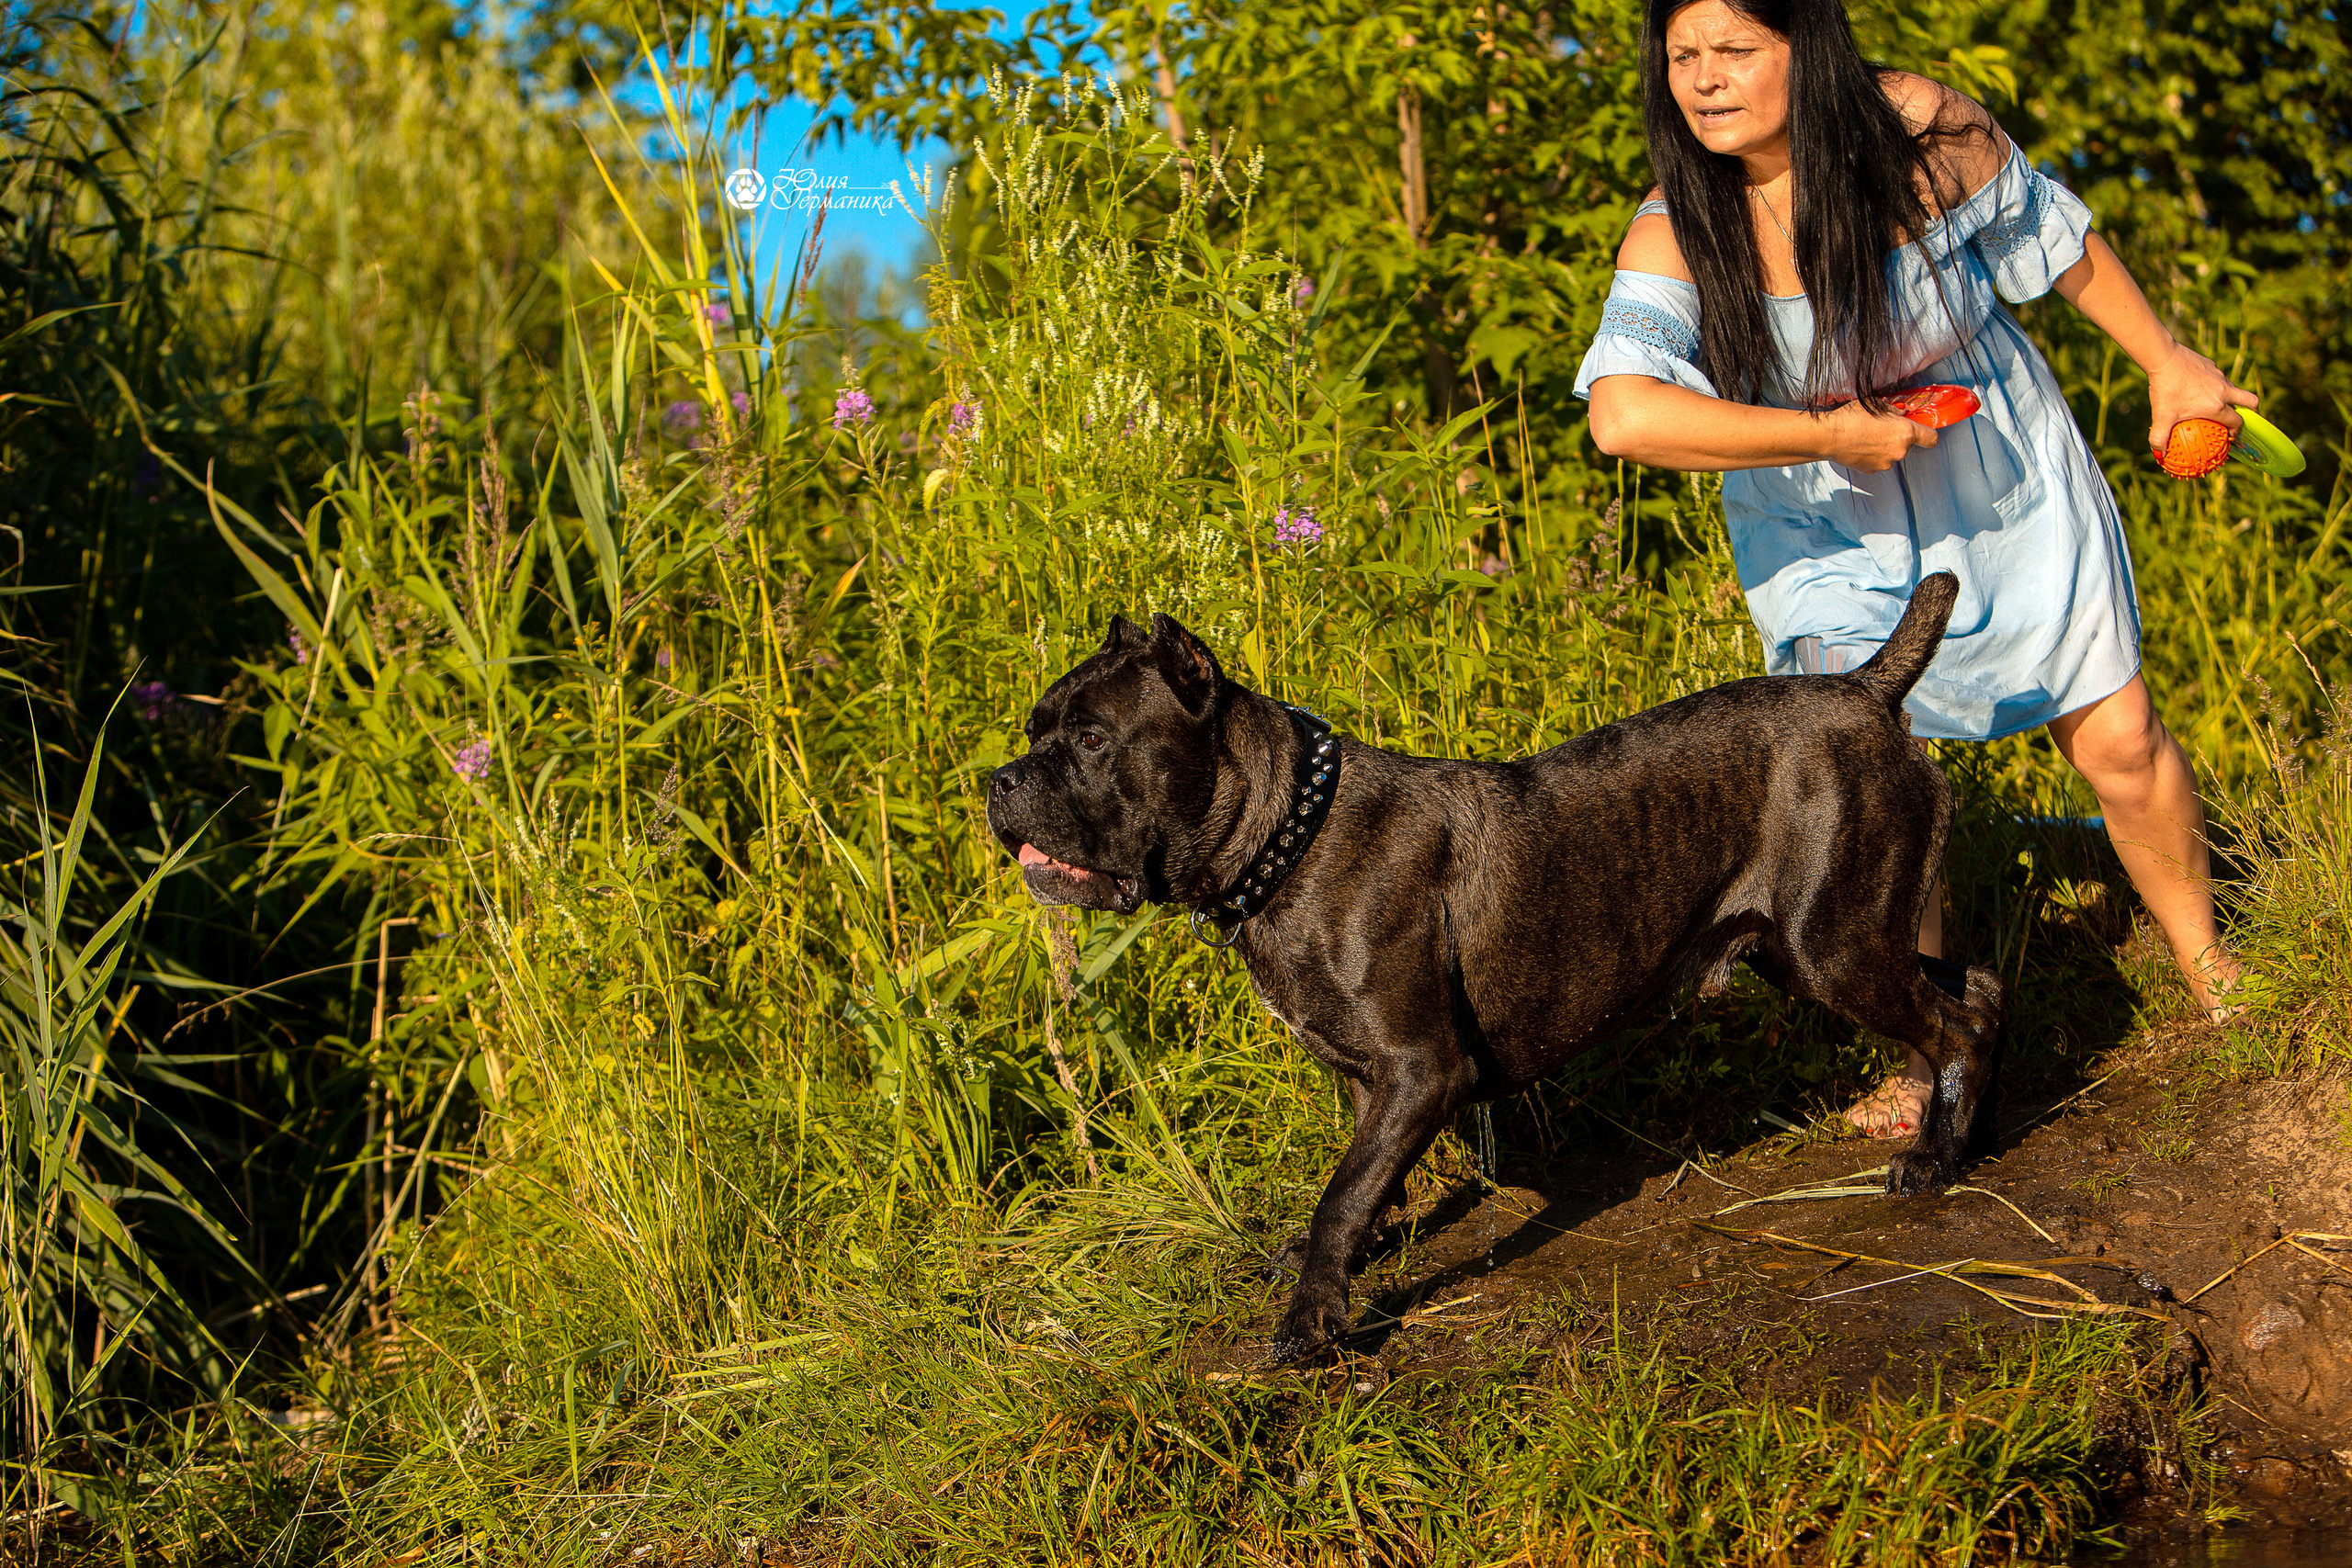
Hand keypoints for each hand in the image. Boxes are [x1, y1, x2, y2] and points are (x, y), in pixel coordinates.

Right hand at [1822, 400, 1937, 472]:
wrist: (1829, 436)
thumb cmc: (1851, 418)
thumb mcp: (1876, 404)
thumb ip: (1893, 411)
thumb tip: (1899, 415)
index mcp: (1905, 432)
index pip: (1931, 438)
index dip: (1928, 434)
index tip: (1923, 431)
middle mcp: (1900, 451)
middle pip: (1909, 446)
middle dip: (1899, 438)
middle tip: (1883, 428)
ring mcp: (1886, 463)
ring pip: (1893, 454)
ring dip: (1885, 447)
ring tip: (1868, 437)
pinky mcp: (1872, 470)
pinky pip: (1879, 461)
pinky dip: (1873, 455)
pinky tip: (1861, 446)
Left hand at [2146, 342, 2256, 456]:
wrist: (2164, 358)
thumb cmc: (2165, 390)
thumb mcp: (2160, 417)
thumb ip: (2159, 438)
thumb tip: (2159, 455)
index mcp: (2216, 406)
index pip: (2236, 421)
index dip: (2236, 431)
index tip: (2229, 437)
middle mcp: (2224, 390)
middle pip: (2250, 402)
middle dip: (2250, 411)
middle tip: (2238, 418)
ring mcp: (2219, 376)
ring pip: (2233, 389)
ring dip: (2229, 398)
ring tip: (2212, 404)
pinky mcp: (2212, 365)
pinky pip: (2218, 378)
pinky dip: (2214, 386)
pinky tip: (2195, 388)